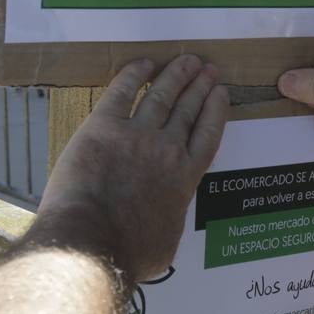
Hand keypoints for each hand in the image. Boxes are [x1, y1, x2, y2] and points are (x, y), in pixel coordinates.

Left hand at [32, 56, 228, 280]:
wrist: (92, 243)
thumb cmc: (129, 253)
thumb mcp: (166, 244)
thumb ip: (170, 220)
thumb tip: (165, 220)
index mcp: (184, 178)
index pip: (207, 135)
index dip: (215, 110)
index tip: (221, 93)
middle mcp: (167, 150)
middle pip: (188, 110)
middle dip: (200, 86)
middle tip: (208, 68)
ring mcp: (136, 134)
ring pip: (162, 96)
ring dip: (176, 75)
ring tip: (186, 60)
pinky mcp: (103, 127)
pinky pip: (122, 92)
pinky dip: (134, 74)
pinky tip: (143, 63)